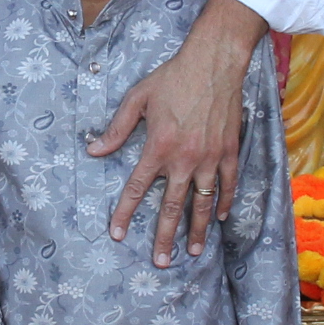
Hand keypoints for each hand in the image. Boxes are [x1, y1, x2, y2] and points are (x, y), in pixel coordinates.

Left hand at [93, 0, 259, 267]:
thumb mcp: (138, 98)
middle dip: (165, 237)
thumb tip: (94, 151)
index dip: (125, 213)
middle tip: (161, 262)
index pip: (137, 189)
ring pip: (203, 203)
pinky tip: (219, 218)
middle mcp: (185, 159)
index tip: (118, 235)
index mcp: (158, 147)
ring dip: (196, 230)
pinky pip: (227, 184)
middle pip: (172, 207)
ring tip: (191, 252)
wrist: (215, 62)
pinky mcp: (230, 151)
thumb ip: (117, 129)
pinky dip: (223, 202)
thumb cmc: (173, 77)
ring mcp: (210, 158)